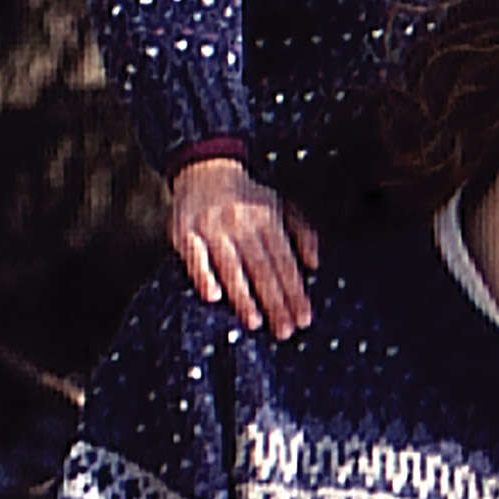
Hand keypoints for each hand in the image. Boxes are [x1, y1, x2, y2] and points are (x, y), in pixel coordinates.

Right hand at [168, 158, 319, 339]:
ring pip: (231, 267)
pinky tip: (212, 297)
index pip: (284, 261)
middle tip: (285, 330)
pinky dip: (203, 277)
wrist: (206, 169)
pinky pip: (194, 258)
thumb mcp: (282, 206)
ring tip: (255, 322)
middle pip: (261, 268)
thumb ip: (303, 234)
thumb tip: (314, 266)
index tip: (304, 317)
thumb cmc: (248, 196)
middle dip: (275, 301)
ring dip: (243, 296)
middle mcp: (241, 223)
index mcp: (267, 217)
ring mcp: (211, 227)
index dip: (295, 291)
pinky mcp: (184, 232)